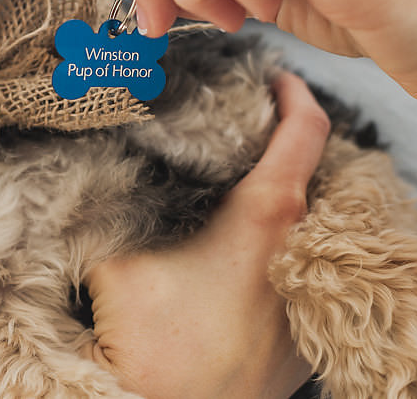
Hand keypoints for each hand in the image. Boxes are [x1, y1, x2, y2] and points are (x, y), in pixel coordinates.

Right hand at [81, 72, 325, 398]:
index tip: (275, 78)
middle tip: (250, 129)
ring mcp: (311, 292)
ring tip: (243, 186)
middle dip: (285, 144)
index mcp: (268, 214)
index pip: (306, 127)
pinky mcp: (307, 330)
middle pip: (315, 171)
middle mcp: (305, 246)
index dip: (293, 91)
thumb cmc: (152, 338)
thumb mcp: (118, 252)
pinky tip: (241, 254)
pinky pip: (305, 266)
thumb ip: (115, 198)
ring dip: (286, 197)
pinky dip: (283, 244)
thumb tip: (101, 158)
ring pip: (313, 220)